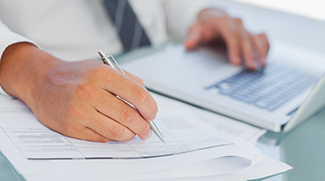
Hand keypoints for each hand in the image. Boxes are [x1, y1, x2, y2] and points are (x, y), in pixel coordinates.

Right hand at [0, 43, 157, 141]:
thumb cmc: (76, 75)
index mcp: (102, 74)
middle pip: (129, 116)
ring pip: (117, 131)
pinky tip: (112, 130)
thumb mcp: (102, 67)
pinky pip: (101, 138)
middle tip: (147, 129)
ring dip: (130, 135)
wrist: (42, 81)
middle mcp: (90, 92)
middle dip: (144, 127)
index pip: (138, 94)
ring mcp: (79, 111)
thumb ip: (127, 80)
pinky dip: (112, 137)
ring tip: (133, 132)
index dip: (150, 108)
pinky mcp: (71, 127)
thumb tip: (146, 101)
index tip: (152, 114)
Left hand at [184, 9, 269, 69]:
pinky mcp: (252, 34)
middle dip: (249, 54)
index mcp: (224, 22)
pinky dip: (266, 48)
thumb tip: (188, 44)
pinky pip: (263, 39)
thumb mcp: (196, 30)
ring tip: (262, 66)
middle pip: (246, 39)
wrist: (213, 20)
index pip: (232, 35)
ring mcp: (246, 29)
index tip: (236, 62)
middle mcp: (238, 24)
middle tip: (251, 68)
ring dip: (261, 52)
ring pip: (257, 39)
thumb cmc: (205, 28)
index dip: (235, 49)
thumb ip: (193, 37)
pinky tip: (265, 59)